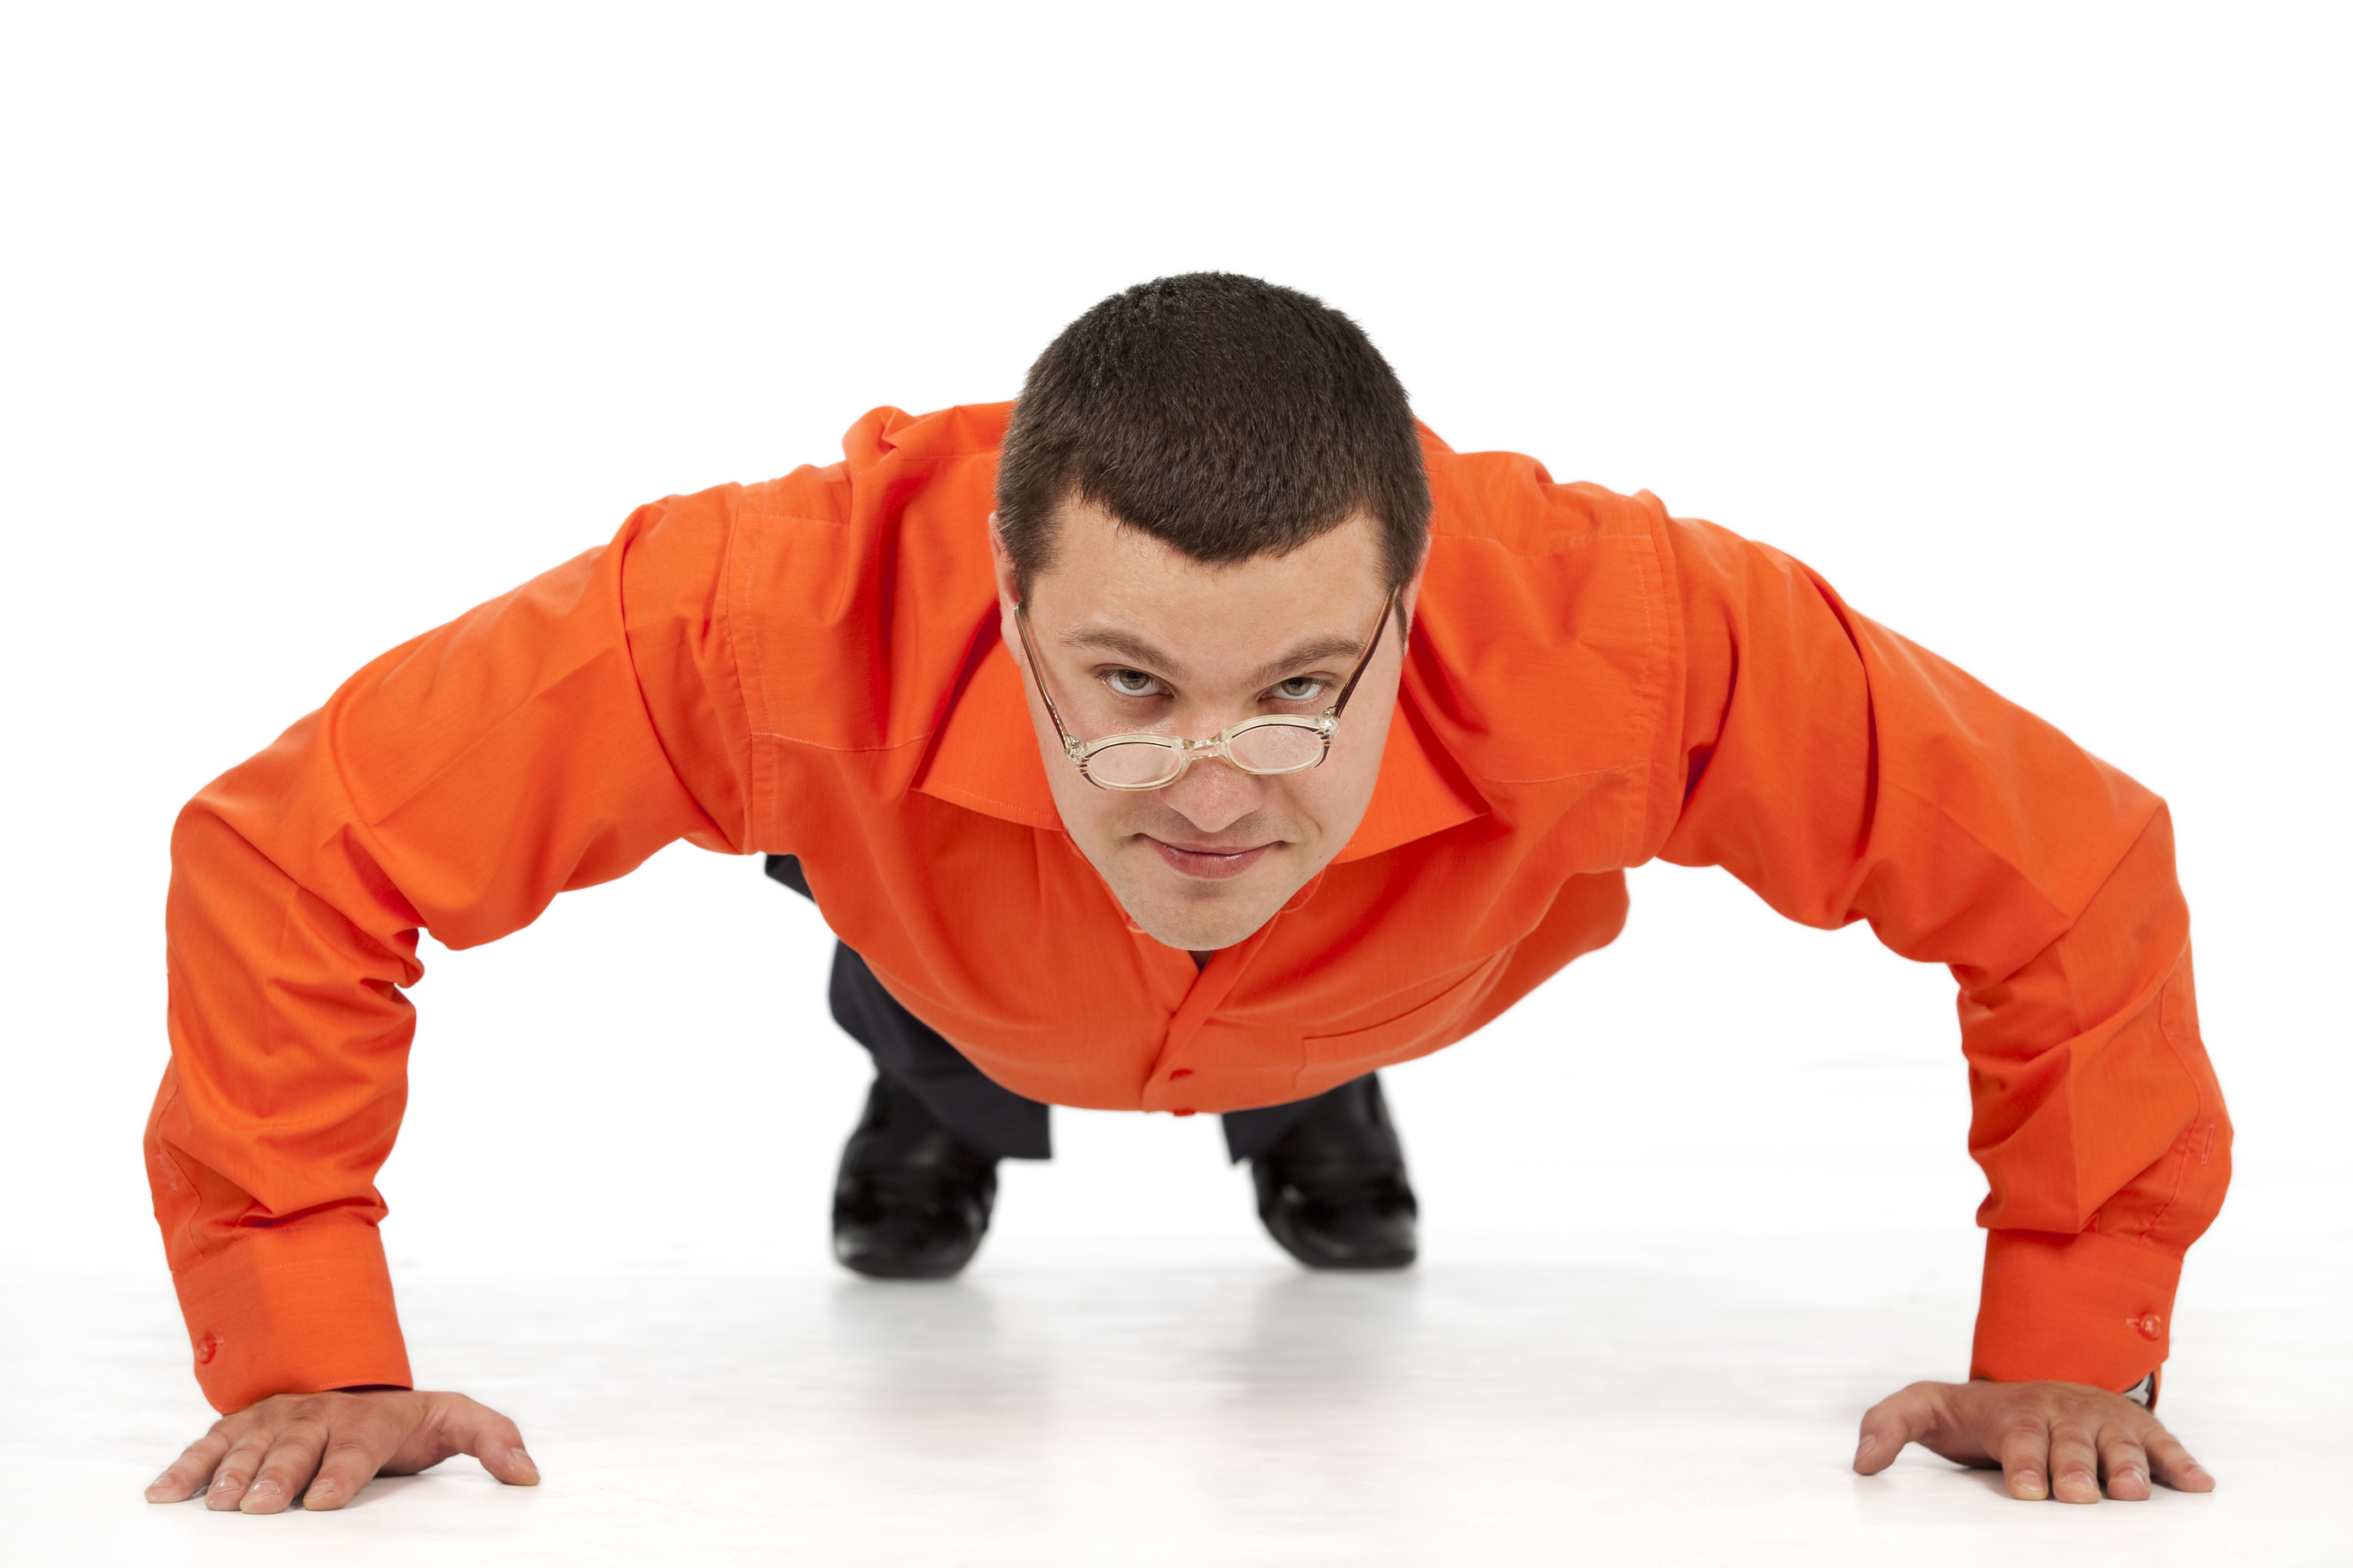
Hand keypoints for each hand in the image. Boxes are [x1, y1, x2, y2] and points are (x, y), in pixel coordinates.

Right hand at [143, 1388, 538, 1512]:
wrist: (362, 1385)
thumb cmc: (408, 1419)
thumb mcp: (457, 1422)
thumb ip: (494, 1441)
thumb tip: (529, 1474)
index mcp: (370, 1419)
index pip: (356, 1447)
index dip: (342, 1473)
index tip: (326, 1500)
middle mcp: (319, 1414)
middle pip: (297, 1447)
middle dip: (279, 1476)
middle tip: (262, 1506)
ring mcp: (278, 1418)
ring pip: (249, 1445)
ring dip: (231, 1474)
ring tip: (219, 1503)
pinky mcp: (244, 1426)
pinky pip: (210, 1444)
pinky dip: (185, 1467)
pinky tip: (164, 1495)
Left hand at [1854, 1379, 2213, 1501]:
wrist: (2027, 1389)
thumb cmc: (1975, 1413)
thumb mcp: (1925, 1411)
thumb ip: (1887, 1425)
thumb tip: (1860, 1462)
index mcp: (2013, 1412)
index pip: (2018, 1437)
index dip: (2024, 1464)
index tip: (2027, 1491)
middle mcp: (2061, 1413)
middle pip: (2071, 1444)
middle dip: (2075, 1468)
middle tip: (2080, 1496)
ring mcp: (2102, 1420)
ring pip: (2120, 1443)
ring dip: (2130, 1467)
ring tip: (2133, 1494)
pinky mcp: (2136, 1431)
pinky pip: (2163, 1444)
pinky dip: (2181, 1464)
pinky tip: (2200, 1487)